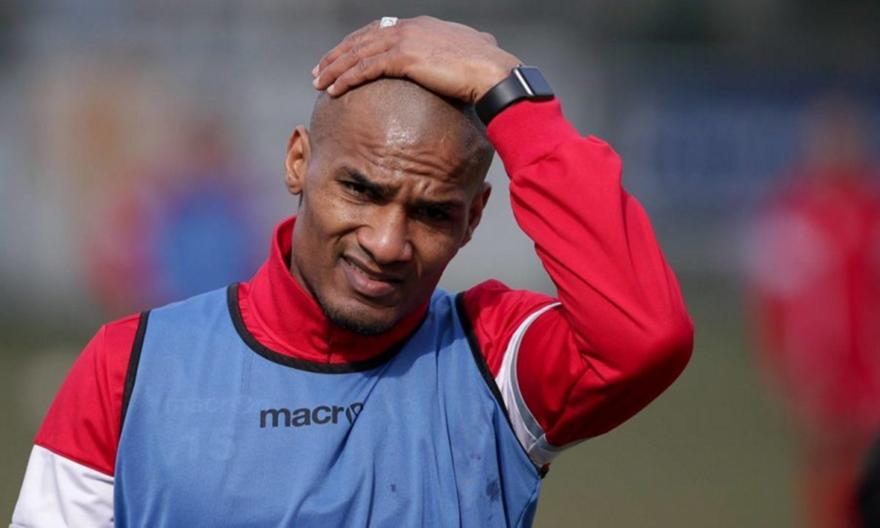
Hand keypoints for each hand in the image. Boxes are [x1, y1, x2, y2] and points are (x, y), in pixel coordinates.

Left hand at [312, 16, 520, 102]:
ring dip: (335, 68)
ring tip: (319, 82)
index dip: (357, 45)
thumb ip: (460, 51)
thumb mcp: (470, 53)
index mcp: (420, 26)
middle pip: (362, 40)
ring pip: (358, 53)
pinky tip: (334, 90)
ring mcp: (405, 40)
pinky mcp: (403, 57)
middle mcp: (409, 27)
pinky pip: (365, 68)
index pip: (378, 32)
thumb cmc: (486, 70)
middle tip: (319, 70)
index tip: (342, 58)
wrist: (492, 73)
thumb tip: (472, 54)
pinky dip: (346, 79)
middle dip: (338, 55)